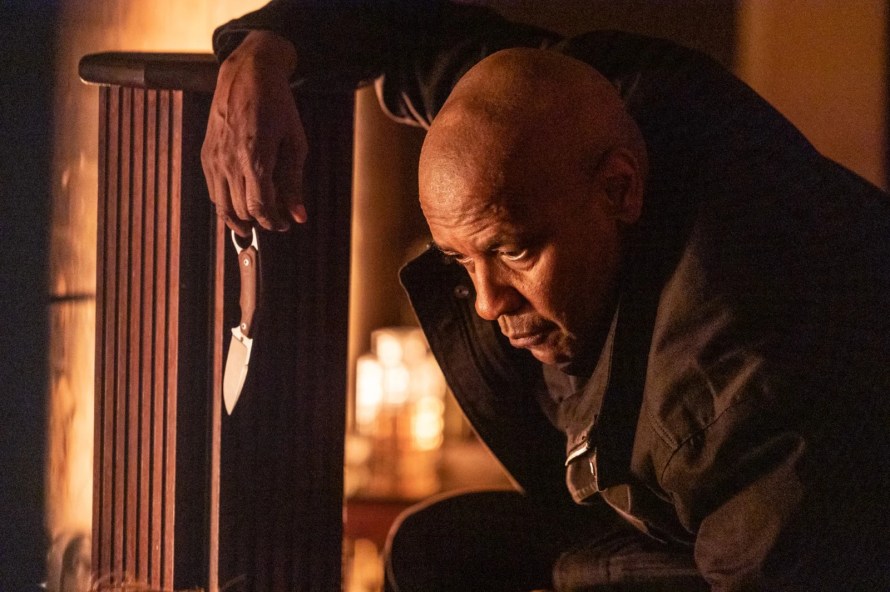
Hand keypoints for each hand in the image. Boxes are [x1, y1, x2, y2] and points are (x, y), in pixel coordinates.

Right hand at [202, 31, 306, 235]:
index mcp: (255, 158)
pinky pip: (213, 190)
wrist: (246, 75)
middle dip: (260, 220)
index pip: (259, 208)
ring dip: (240, 217)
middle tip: (275, 216)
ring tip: (257, 217)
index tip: (284, 225)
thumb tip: (299, 216)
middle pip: (241, 211)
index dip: (273, 223)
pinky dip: (227, 201)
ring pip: (222, 207)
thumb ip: (294, 183)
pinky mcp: (205, 154)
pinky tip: (241, 198)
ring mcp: (214, 158)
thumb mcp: (295, 143)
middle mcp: (230, 161)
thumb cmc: (277, 106)